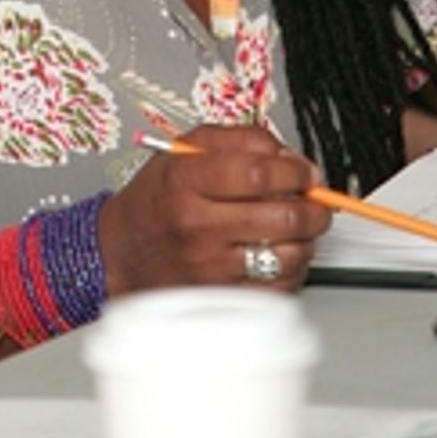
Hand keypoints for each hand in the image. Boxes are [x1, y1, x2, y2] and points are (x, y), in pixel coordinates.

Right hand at [98, 124, 329, 294]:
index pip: (258, 172)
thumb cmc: (156, 199)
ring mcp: (211, 267)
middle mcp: (198, 226)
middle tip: (315, 200)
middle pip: (282, 216)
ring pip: (288, 255)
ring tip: (300, 227)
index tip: (305, 171)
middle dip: (314, 206)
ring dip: (307, 239)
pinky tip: (283, 253)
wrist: (121, 253)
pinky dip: (293, 270)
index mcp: (187, 181)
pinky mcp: (222, 298)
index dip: (295, 170)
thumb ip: (239, 139)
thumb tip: (288, 154)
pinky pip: (279, 288)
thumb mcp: (186, 149)